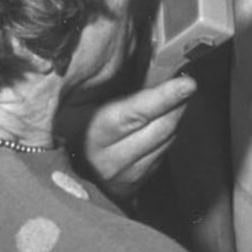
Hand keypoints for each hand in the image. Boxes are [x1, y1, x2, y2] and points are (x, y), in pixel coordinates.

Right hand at [80, 75, 194, 199]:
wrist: (64, 167)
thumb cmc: (72, 124)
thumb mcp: (81, 101)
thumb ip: (111, 87)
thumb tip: (153, 65)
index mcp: (90, 134)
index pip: (135, 114)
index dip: (164, 97)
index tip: (187, 83)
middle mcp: (108, 160)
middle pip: (160, 129)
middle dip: (178, 104)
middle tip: (186, 85)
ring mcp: (123, 177)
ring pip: (166, 142)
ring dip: (176, 119)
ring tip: (175, 101)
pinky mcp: (135, 186)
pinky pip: (163, 155)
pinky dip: (168, 136)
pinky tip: (163, 122)